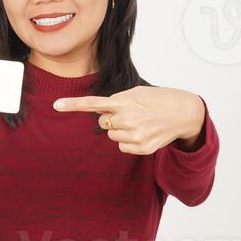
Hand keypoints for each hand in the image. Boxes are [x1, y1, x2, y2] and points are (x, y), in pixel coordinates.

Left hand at [52, 86, 205, 154]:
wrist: (184, 113)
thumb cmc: (158, 99)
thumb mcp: (137, 92)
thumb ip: (117, 101)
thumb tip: (104, 115)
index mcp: (124, 102)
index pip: (93, 104)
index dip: (73, 105)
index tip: (56, 105)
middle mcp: (128, 119)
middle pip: (103, 124)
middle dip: (112, 119)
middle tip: (130, 114)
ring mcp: (135, 135)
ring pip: (112, 136)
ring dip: (121, 130)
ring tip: (140, 123)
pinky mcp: (142, 148)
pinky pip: (122, 147)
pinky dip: (129, 141)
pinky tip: (143, 133)